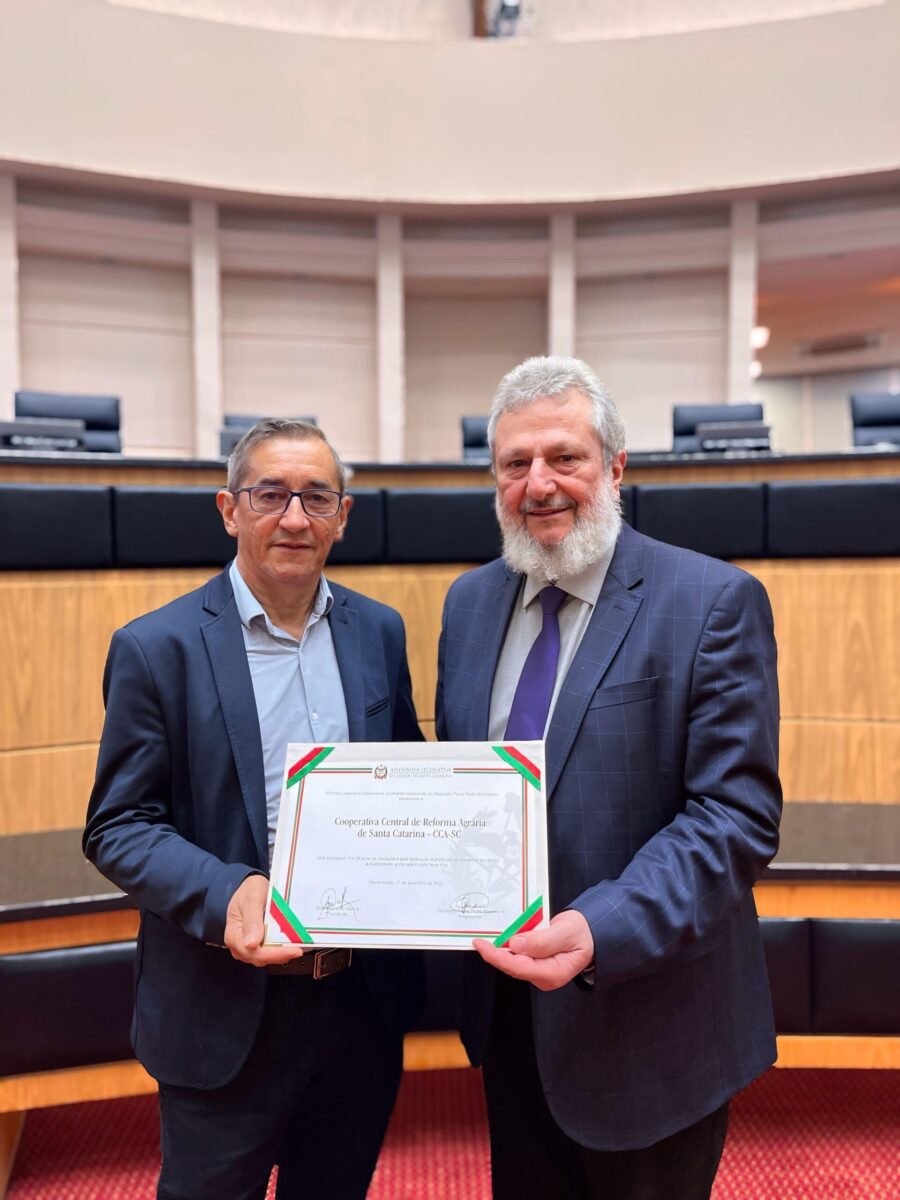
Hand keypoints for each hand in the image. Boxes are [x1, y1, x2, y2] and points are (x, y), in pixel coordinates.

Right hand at [224, 875, 305, 967]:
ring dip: (282, 953)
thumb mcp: (251, 899)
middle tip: (300, 949)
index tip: (293, 950)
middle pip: (261, 958)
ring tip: (299, 946)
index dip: (274, 954)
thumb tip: (251, 944)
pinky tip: (292, 943)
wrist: (252, 886)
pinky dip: (281, 949)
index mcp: (234, 935)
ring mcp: (249, 946)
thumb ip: (251, 920)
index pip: (254, 952)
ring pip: (267, 957)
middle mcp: (239, 945)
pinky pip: (270, 951)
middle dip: (281, 955)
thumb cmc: (250, 890)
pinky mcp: (258, 945)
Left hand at [473, 909, 593, 991]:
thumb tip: (516, 943)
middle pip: (512, 966)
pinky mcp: (536, 964)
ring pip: (513, 961)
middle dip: (495, 953)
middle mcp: (543, 976)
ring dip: (500, 949)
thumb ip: (543, 940)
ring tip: (486, 936)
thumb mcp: (566, 932)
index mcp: (553, 973)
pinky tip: (500, 936)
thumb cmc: (582, 933)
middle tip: (478, 938)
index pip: (519, 967)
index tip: (481, 944)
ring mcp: (539, 971)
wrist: (590, 933)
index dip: (497, 956)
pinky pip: (518, 956)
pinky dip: (508, 946)